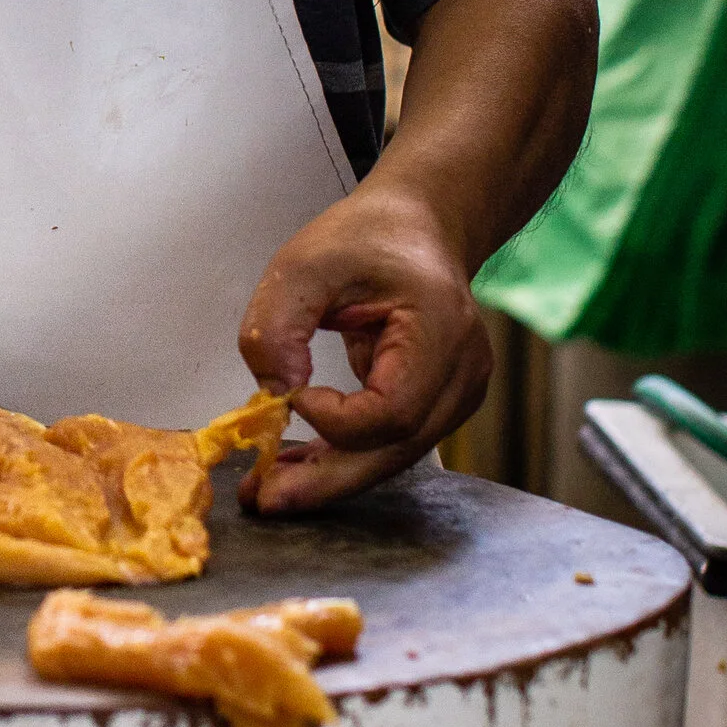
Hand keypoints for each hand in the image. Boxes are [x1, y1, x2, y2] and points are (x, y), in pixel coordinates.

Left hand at [236, 176, 490, 509]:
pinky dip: (341, 458)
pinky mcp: (435, 404)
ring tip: (266, 488)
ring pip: (390, 457)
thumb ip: (278, 324)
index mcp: (442, 330)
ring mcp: (455, 394)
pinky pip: (387, 444)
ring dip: (329, 476)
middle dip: (326, 480)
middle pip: (395, 451)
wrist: (416, 228)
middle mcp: (461, 373)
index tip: (291, 396)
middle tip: (265, 499)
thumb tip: (272, 392)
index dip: (336, 419)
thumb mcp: (304, 262)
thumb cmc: (370, 238)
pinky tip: (295, 468)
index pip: (394, 411)